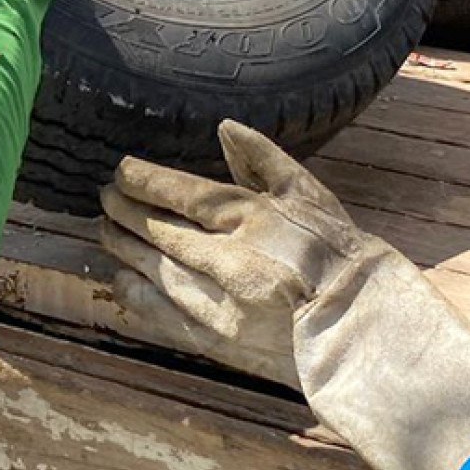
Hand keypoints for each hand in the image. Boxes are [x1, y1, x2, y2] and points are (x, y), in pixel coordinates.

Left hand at [101, 122, 469, 469]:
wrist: (366, 332)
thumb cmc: (341, 255)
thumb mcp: (311, 196)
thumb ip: (264, 160)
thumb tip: (225, 128)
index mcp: (252, 219)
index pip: (181, 193)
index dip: (142, 179)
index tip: (120, 170)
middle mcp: (228, 260)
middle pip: (156, 229)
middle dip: (122, 210)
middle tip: (103, 197)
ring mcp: (218, 303)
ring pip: (149, 269)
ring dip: (120, 247)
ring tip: (105, 229)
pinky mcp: (215, 341)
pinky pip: (156, 315)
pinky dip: (130, 295)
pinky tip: (118, 279)